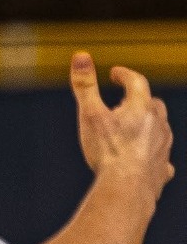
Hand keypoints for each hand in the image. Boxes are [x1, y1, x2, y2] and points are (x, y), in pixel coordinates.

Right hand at [71, 52, 174, 201]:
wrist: (127, 187)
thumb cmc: (108, 151)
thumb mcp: (90, 114)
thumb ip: (84, 85)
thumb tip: (80, 56)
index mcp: (140, 108)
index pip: (136, 82)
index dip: (125, 75)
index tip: (116, 74)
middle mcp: (158, 124)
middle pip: (153, 105)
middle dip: (140, 100)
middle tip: (124, 102)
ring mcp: (163, 146)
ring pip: (161, 129)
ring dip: (149, 125)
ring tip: (133, 129)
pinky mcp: (163, 168)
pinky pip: (162, 156)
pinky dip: (153, 153)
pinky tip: (146, 159)